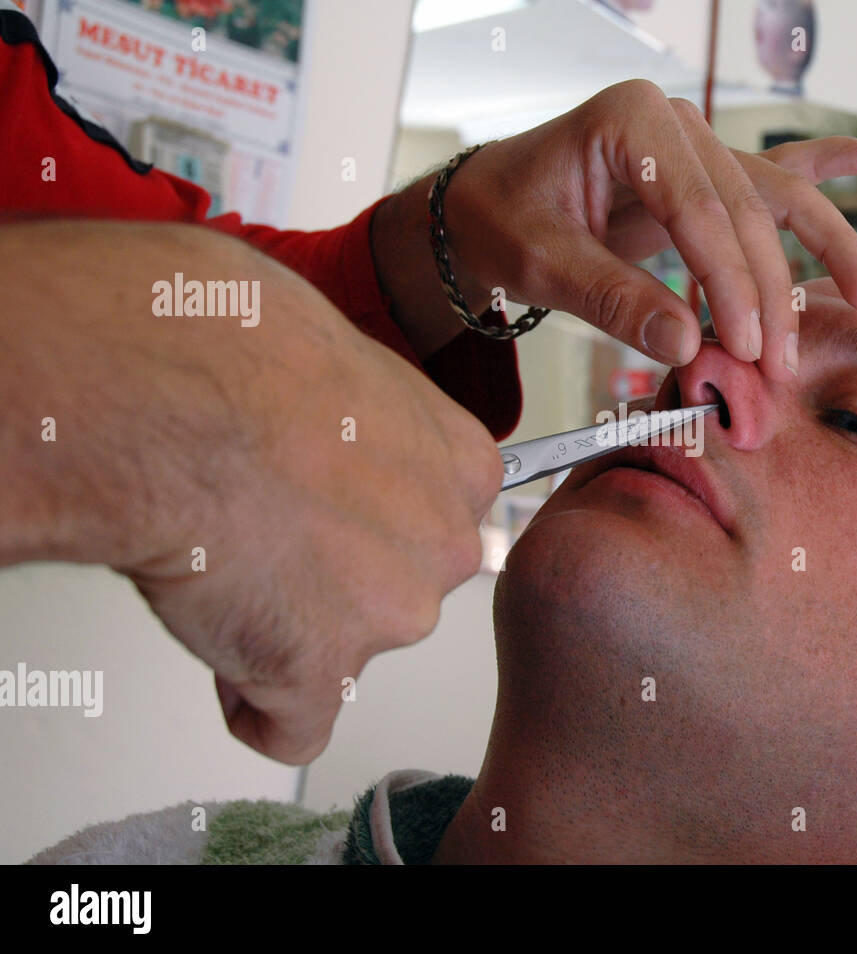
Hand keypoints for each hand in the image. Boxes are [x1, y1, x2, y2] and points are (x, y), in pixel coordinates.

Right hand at [1, 222, 502, 763]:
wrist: (164, 396)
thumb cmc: (232, 345)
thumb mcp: (338, 354)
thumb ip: (368, 418)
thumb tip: (333, 424)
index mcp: (460, 463)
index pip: (434, 519)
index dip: (369, 519)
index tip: (327, 509)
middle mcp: (445, 545)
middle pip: (398, 587)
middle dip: (336, 578)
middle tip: (260, 532)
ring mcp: (390, 616)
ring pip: (347, 650)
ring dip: (287, 629)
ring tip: (218, 564)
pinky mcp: (317, 673)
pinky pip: (296, 725)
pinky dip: (256, 705)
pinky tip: (226, 662)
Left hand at [438, 79, 856, 377]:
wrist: (483, 206)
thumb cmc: (502, 222)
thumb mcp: (542, 262)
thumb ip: (613, 298)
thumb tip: (687, 345)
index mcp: (630, 120)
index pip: (700, 210)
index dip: (729, 283)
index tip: (742, 346)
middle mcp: (673, 123)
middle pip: (746, 209)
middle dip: (770, 291)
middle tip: (778, 362)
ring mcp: (693, 144)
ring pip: (774, 196)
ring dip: (822, 249)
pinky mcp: (701, 175)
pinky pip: (771, 173)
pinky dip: (825, 167)